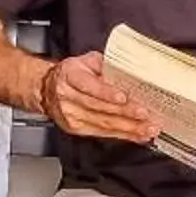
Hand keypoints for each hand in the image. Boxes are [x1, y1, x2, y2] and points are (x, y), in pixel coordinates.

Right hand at [39, 52, 159, 141]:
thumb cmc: (72, 73)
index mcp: (70, 75)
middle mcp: (68, 96)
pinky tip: (137, 135)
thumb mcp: (86, 61)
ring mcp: (71, 115)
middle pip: (99, 107)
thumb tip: (129, 70)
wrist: (48, 89)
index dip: (106, 92)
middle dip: (125, 113)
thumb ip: (106, 65)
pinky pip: (102, 133)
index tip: (124, 96)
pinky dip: (123, 135)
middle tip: (145, 114)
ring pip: (103, 123)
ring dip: (128, 128)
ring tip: (147, 128)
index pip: (88, 85)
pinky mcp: (76, 129)